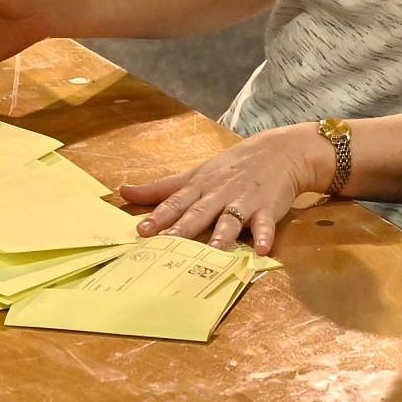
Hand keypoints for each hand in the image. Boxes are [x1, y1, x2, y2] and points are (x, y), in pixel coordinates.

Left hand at [119, 124, 324, 255]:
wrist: (277, 151)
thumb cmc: (230, 167)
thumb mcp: (195, 174)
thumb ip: (161, 188)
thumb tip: (123, 190)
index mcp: (199, 187)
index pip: (175, 202)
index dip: (158, 216)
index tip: (141, 231)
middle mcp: (218, 194)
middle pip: (199, 212)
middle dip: (184, 228)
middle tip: (168, 244)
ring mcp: (243, 200)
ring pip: (231, 218)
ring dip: (223, 234)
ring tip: (215, 249)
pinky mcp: (267, 208)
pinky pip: (265, 224)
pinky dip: (264, 235)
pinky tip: (261, 249)